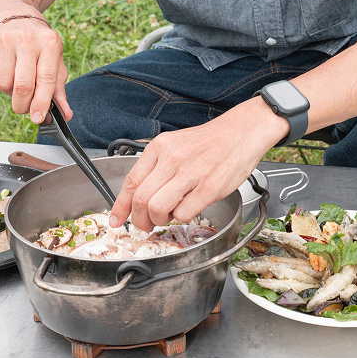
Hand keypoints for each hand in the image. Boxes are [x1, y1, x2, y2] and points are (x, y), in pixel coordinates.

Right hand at [0, 17, 72, 123]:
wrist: (17, 17)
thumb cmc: (40, 46)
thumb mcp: (56, 62)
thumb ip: (59, 90)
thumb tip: (66, 115)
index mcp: (49, 43)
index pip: (46, 79)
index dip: (42, 103)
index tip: (38, 118)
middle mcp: (27, 39)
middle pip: (22, 86)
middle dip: (24, 106)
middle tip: (26, 109)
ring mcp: (5, 40)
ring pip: (4, 84)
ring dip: (11, 94)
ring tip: (18, 82)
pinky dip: (0, 83)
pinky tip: (8, 72)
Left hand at [109, 97, 287, 230]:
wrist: (241, 132)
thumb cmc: (209, 142)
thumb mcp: (174, 145)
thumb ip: (156, 168)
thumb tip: (136, 196)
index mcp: (159, 148)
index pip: (130, 183)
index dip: (119, 207)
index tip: (116, 220)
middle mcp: (171, 159)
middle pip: (140, 200)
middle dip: (139, 220)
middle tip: (146, 224)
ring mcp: (190, 174)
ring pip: (158, 209)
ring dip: (159, 221)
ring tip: (168, 217)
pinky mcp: (208, 188)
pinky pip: (183, 214)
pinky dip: (182, 218)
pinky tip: (188, 208)